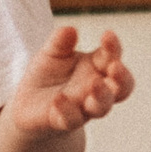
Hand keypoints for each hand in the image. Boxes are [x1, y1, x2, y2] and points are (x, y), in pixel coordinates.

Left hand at [7, 25, 132, 142]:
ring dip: (101, 96)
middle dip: (122, 77)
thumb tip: (70, 29)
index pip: (113, 56)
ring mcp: (83, 107)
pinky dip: (67, 110)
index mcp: (97, 67)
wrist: (28, 105)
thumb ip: (60, 42)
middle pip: (121, 87)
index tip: (107, 35)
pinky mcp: (64, 122)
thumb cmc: (47, 75)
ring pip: (102, 107)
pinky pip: (71, 119)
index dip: (113, 47)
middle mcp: (96, 89)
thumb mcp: (51, 52)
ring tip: (95, 84)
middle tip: (115, 66)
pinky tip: (59, 100)